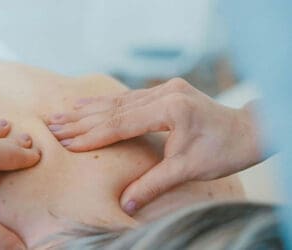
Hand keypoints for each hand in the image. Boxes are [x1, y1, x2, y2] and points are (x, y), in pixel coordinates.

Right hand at [47, 78, 260, 214]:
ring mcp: (165, 89)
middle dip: (81, 119)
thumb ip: (153, 184)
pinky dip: (105, 103)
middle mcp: (165, 93)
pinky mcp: (165, 91)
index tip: (66, 142)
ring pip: (118, 100)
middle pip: (114, 109)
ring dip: (88, 109)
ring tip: (61, 113)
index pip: (120, 124)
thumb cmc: (223, 151)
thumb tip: (126, 204)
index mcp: (170, 109)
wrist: (248, 131)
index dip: (92, 135)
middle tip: (53, 125)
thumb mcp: (187, 170)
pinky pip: (128, 97)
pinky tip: (87, 104)